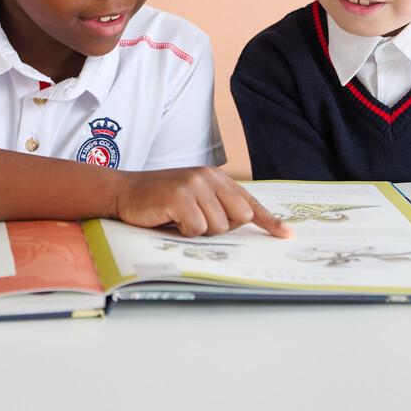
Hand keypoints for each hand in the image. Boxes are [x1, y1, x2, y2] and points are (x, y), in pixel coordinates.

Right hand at [113, 167, 292, 238]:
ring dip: (199, 231)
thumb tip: (245, 223)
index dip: (268, 220)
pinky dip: (184, 232)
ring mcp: (194, 185)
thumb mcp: (193, 197)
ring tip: (179, 219)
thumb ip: (217, 205)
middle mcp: (208, 177)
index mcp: (215, 177)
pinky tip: (169, 219)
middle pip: (239, 217)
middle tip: (196, 222)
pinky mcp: (179, 196)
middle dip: (221, 228)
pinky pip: (197, 229)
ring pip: (218, 226)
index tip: (286, 234)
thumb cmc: (159, 201)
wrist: (124, 192)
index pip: (248, 201)